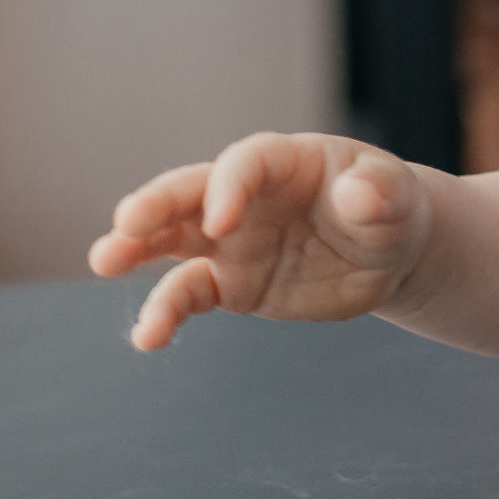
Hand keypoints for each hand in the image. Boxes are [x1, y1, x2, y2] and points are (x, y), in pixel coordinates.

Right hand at [86, 133, 432, 349]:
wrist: (386, 252)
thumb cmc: (388, 207)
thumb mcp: (395, 196)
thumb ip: (378, 191)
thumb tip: (359, 196)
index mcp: (283, 161)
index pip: (245, 163)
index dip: (231, 187)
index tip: (223, 222)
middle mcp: (245, 196)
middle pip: (191, 192)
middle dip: (158, 204)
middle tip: (126, 222)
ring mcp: (231, 240)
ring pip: (173, 240)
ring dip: (136, 250)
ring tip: (103, 263)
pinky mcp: (231, 283)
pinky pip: (190, 294)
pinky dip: (166, 313)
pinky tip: (147, 337)